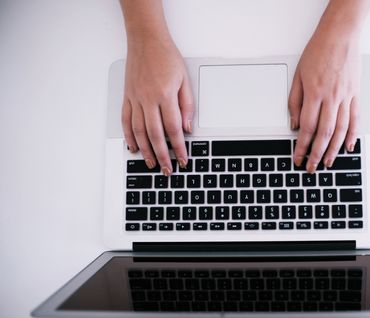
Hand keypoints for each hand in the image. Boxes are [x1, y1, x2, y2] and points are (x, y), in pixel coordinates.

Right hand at [122, 35, 193, 175]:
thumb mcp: (185, 80)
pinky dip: (129, 136)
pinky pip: (126, 121)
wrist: (146, 40)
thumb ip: (187, 105)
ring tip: (152, 163)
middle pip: (155, 135)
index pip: (174, 129)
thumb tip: (187, 128)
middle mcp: (148, 99)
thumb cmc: (166, 57)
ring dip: (146, 151)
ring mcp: (135, 99)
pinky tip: (134, 147)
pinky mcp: (127, 97)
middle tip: (167, 170)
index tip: (182, 160)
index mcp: (165, 95)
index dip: (179, 148)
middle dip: (162, 156)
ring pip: (139, 131)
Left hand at [289, 0, 369, 172]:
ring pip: (341, 130)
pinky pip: (355, 119)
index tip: (298, 157)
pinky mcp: (356, 95)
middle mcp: (331, 98)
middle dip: (316, 154)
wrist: (340, 35)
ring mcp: (346, 97)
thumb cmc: (319, 51)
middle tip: (312, 167)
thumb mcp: (298, 75)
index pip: (306, 128)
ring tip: (328, 162)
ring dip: (333, 150)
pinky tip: (348, 146)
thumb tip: (293, 124)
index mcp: (314, 94)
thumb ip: (294, 101)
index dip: (301, 146)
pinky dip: (352, 135)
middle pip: (324, 134)